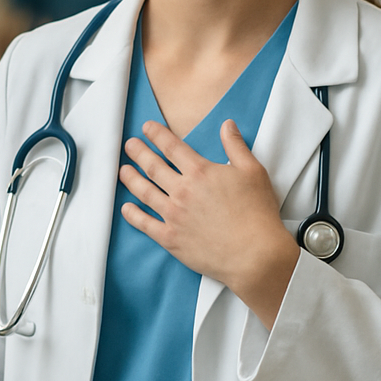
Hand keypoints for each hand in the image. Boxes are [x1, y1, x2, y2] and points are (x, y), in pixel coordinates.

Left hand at [119, 119, 299, 328]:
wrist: (254, 255)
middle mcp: (182, 191)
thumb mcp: (253, 172)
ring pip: (144, 192)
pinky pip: (145, 224)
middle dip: (138, 153)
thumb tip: (227, 125)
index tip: (147, 128)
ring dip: (131, 179)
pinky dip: (133, 215)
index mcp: (200, 172)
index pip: (172, 147)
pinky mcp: (171, 239)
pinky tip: (125, 208)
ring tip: (122, 170)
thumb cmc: (257, 213)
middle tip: (129, 145)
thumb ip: (236, 146)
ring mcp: (174, 215)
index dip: (157, 134)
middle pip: (153, 166)